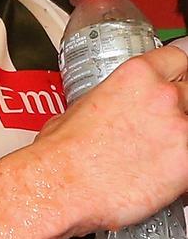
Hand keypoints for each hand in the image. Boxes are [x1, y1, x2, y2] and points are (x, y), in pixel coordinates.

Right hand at [34, 38, 187, 234]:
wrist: (62, 182)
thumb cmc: (64, 150)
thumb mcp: (82, 105)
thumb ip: (110, 98)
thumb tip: (111, 105)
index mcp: (137, 75)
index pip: (179, 57)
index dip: (178, 70)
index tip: (177, 78)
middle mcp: (162, 96)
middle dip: (179, 104)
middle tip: (161, 120)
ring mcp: (178, 129)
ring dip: (179, 134)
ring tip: (158, 149)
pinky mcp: (186, 164)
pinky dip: (181, 166)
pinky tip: (163, 172)